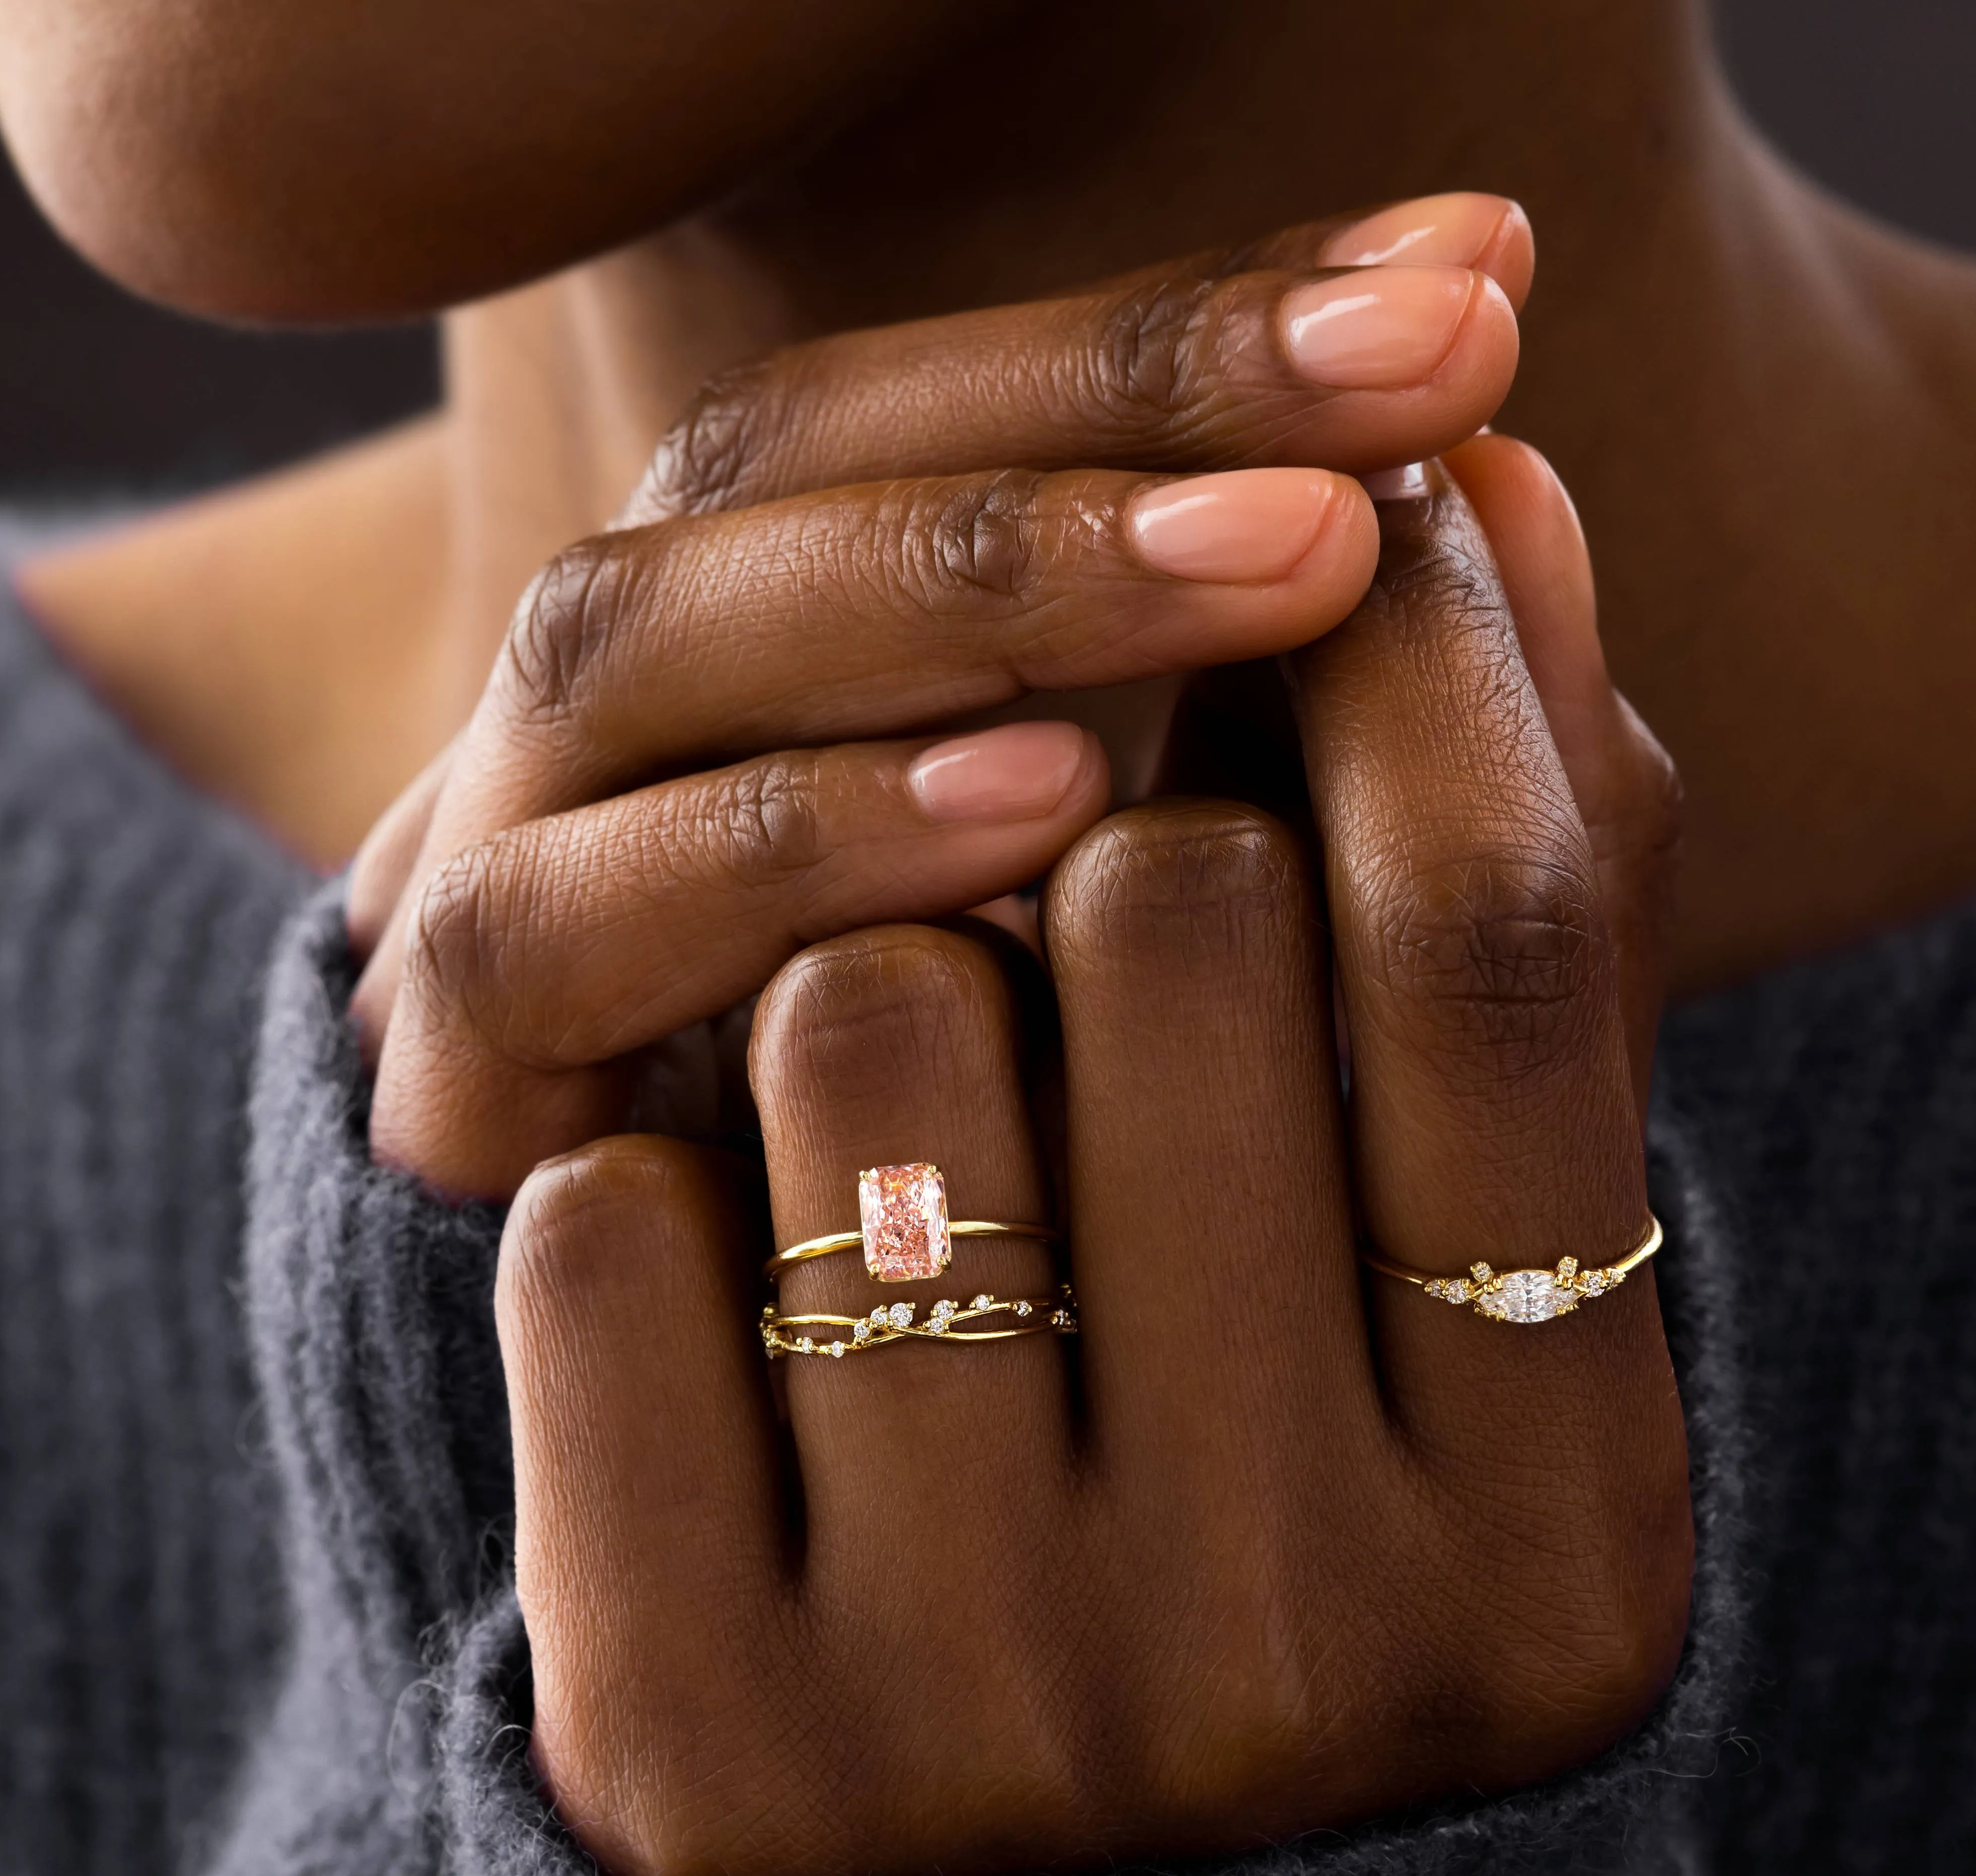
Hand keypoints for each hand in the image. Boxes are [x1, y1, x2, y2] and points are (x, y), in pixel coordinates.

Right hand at [351, 194, 1534, 1198]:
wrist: (847, 1501)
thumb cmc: (1093, 1190)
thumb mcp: (1277, 945)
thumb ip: (1379, 742)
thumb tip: (1516, 475)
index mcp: (773, 644)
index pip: (943, 397)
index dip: (1197, 319)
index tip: (1484, 275)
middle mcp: (622, 720)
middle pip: (778, 456)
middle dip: (1102, 402)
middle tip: (1417, 374)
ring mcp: (508, 877)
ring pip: (640, 640)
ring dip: (957, 586)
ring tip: (1280, 562)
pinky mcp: (459, 1086)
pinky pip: (559, 924)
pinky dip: (792, 843)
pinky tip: (1044, 812)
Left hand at [499, 440, 1689, 1875]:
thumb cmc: (1273, 1553)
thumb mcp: (1466, 1319)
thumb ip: (1517, 937)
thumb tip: (1493, 506)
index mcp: (1556, 1535)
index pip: (1491, 944)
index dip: (1407, 652)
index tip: (1327, 516)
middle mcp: (1294, 1645)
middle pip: (1164, 915)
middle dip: (1106, 848)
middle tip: (1087, 993)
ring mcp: (981, 1712)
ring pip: (865, 1009)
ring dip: (862, 986)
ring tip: (913, 1176)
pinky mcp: (692, 1747)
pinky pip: (608, 1230)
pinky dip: (649, 1188)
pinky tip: (729, 1312)